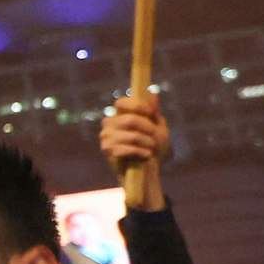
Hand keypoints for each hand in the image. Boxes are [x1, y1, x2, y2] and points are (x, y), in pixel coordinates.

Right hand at [101, 95, 169, 210]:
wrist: (147, 171)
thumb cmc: (152, 148)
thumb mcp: (158, 128)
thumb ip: (153, 112)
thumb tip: (153, 92)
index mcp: (120, 114)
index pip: (122, 102)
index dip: (137, 106)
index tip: (152, 114)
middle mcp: (110, 123)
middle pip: (129, 120)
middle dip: (148, 129)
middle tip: (156, 138)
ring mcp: (106, 136)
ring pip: (131, 135)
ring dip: (146, 143)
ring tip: (151, 149)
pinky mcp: (107, 150)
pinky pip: (126, 148)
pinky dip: (140, 152)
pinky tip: (146, 156)